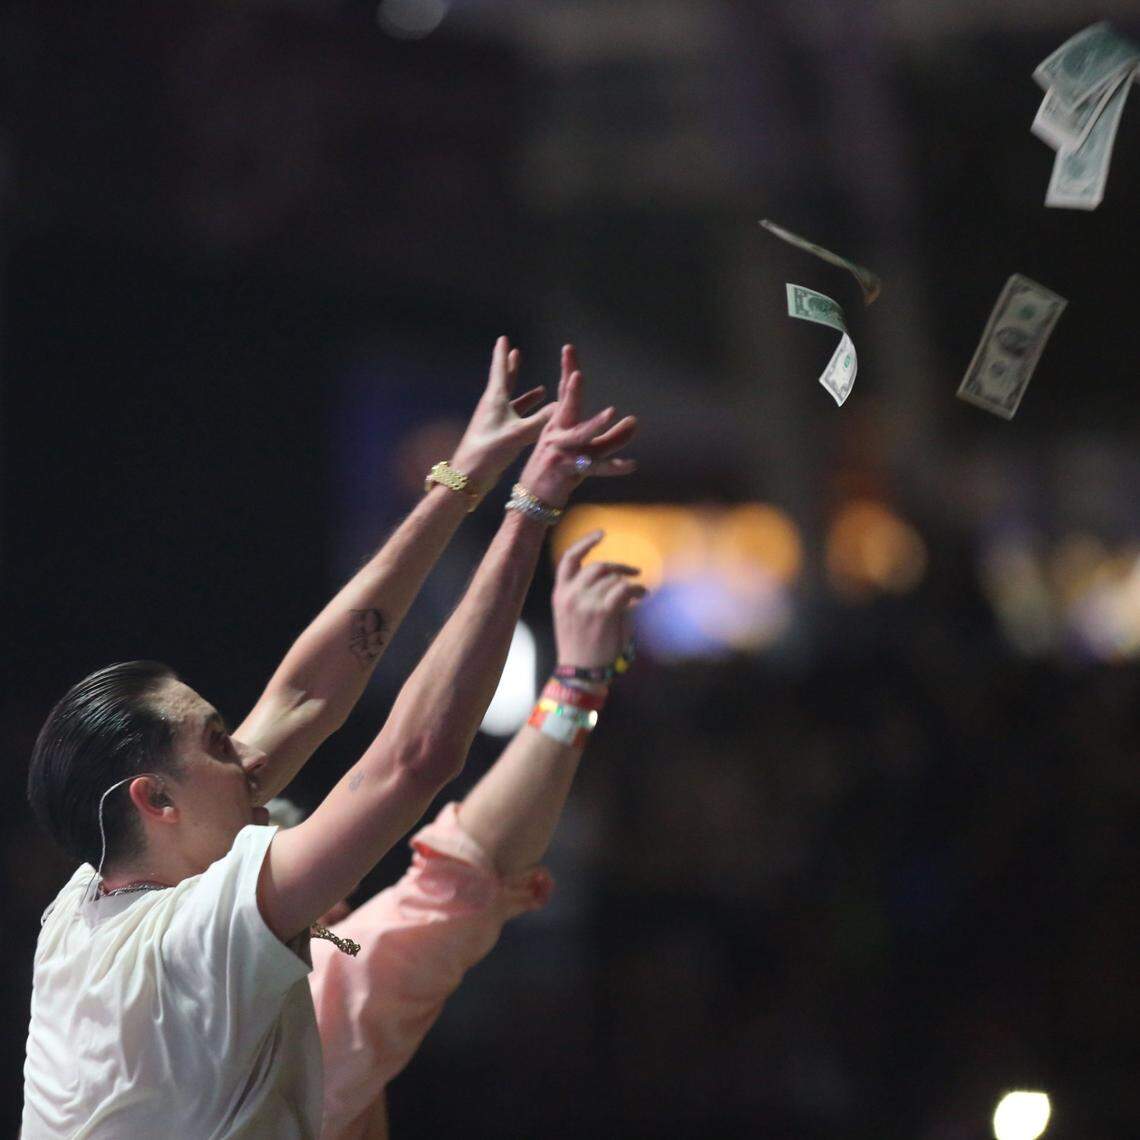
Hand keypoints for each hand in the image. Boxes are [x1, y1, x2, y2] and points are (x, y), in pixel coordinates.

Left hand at [449, 336, 557, 490]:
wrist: (469, 476)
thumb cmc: (490, 451)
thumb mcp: (518, 434)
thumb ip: (541, 420)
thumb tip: (562, 406)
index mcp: (495, 400)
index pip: (501, 371)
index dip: (503, 355)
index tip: (503, 338)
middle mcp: (493, 408)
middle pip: (504, 382)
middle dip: (511, 368)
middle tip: (515, 353)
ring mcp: (494, 422)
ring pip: (512, 403)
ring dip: (525, 395)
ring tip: (540, 389)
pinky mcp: (497, 436)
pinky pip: (515, 420)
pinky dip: (526, 416)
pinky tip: (535, 420)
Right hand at [516, 344, 636, 508]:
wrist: (532, 500)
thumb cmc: (557, 473)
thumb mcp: (585, 452)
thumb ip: (612, 437)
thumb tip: (635, 422)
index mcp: (557, 426)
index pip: (564, 393)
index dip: (568, 370)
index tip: (569, 348)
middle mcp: (557, 435)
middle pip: (567, 408)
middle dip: (572, 391)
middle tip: (577, 373)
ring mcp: (560, 452)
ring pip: (581, 436)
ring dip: (595, 425)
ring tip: (611, 413)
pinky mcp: (567, 471)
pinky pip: (594, 467)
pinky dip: (613, 467)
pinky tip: (631, 465)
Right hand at [552, 530, 645, 669]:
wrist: (581, 673)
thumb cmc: (582, 646)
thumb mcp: (573, 615)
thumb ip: (587, 593)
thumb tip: (615, 577)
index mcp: (560, 594)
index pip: (570, 559)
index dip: (585, 542)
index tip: (602, 533)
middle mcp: (570, 595)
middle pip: (598, 566)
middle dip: (619, 567)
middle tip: (634, 572)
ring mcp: (585, 603)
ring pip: (614, 579)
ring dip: (630, 583)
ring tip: (639, 593)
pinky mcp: (603, 612)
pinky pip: (625, 589)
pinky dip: (638, 590)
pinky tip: (643, 595)